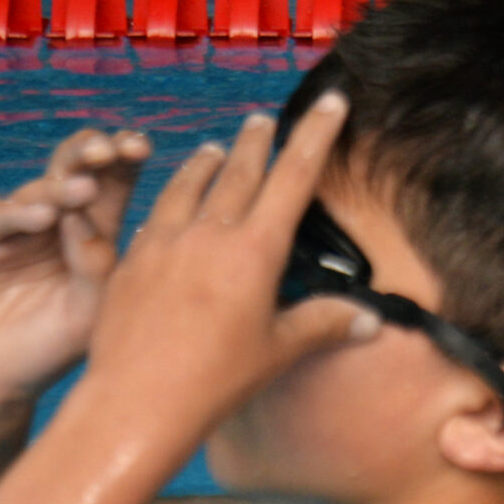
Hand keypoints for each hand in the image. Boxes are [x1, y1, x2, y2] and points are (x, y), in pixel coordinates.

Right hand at [0, 128, 152, 502]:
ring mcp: (7, 226)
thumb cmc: (47, 350)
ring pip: (36, 188)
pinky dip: (17, 212)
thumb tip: (89, 213)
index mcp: (90, 232)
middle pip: (74, 170)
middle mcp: (51, 220)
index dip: (125, 159)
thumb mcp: (88, 311)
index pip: (112, 183)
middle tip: (110, 149)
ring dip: (62, 185)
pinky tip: (41, 214)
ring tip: (82, 189)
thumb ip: (97, 264)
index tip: (141, 146)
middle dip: (93, 153)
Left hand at [77, 95, 375, 445]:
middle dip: (257, 142)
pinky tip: (169, 204)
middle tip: (263, 119)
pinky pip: (153, 218)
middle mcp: (208, 234)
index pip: (294, 176)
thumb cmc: (214, 381)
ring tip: (215, 149)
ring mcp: (163, 243)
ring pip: (188, 185)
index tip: (330, 102)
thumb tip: (374, 320)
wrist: (134, 401)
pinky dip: (169, 201)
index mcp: (254, 250)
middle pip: (239, 171)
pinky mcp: (129, 262)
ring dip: (207, 163)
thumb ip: (324, 324)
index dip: (315, 134)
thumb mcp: (277, 351)